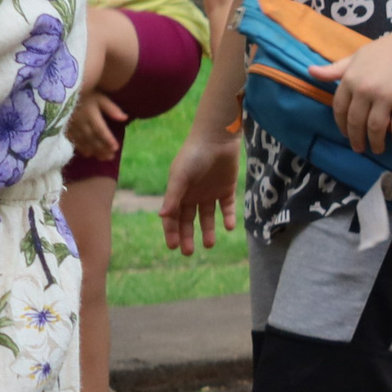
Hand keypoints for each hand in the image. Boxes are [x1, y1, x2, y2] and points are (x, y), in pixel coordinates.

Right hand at [65, 92, 128, 158]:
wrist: (60, 91)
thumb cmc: (85, 93)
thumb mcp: (100, 97)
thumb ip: (111, 108)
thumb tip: (125, 118)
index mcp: (91, 114)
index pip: (101, 130)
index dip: (108, 140)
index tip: (115, 148)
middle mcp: (81, 122)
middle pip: (92, 138)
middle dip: (101, 148)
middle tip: (110, 157)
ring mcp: (71, 126)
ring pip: (83, 141)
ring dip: (93, 151)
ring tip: (102, 158)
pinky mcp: (63, 128)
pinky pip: (73, 140)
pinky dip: (80, 148)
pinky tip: (87, 154)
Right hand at [161, 130, 238, 255]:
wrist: (217, 139)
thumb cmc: (193, 156)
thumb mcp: (180, 177)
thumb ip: (173, 196)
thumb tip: (163, 216)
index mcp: (178, 193)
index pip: (173, 217)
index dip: (172, 232)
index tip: (174, 246)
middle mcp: (193, 196)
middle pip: (189, 221)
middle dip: (188, 236)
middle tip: (189, 252)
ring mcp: (210, 193)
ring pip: (208, 217)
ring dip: (208, 231)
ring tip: (210, 244)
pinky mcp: (226, 189)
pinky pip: (227, 207)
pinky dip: (228, 217)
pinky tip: (228, 227)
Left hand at [311, 23, 391, 154]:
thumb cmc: (388, 48)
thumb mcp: (357, 56)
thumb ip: (335, 69)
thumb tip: (310, 72)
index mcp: (350, 78)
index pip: (340, 108)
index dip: (341, 125)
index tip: (346, 134)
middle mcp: (365, 89)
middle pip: (356, 122)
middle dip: (357, 139)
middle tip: (360, 148)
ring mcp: (385, 96)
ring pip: (375, 128)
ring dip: (376, 143)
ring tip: (378, 149)